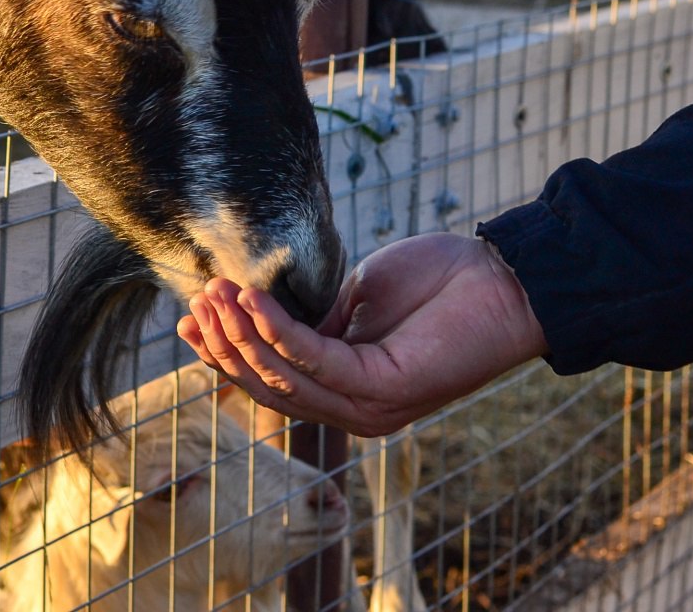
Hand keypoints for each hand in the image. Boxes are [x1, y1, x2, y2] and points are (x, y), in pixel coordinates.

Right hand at [176, 232, 547, 436]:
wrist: (505, 281)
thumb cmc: (442, 282)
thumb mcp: (361, 298)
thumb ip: (317, 319)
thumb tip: (267, 319)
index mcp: (348, 392)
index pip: (270, 383)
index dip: (224, 354)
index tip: (187, 320)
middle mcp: (354, 410)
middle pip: (268, 388)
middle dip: (224, 344)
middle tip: (196, 302)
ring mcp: (368, 405)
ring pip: (283, 379)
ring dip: (242, 335)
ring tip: (216, 294)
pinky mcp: (381, 386)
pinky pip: (313, 360)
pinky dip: (277, 329)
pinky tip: (252, 298)